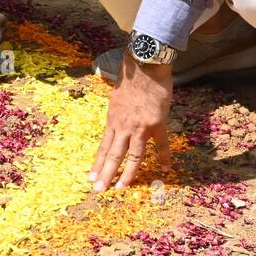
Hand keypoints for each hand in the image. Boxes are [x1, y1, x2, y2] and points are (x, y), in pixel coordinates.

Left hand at [88, 53, 172, 191]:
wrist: (144, 65)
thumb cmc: (130, 76)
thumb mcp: (116, 97)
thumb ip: (117, 113)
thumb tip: (116, 122)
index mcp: (112, 119)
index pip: (103, 146)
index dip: (97, 163)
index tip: (90, 177)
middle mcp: (123, 126)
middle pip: (113, 154)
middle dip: (105, 173)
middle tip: (98, 190)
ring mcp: (140, 126)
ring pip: (133, 155)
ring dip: (127, 173)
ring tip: (121, 187)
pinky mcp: (156, 124)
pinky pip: (161, 145)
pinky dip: (164, 157)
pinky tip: (165, 169)